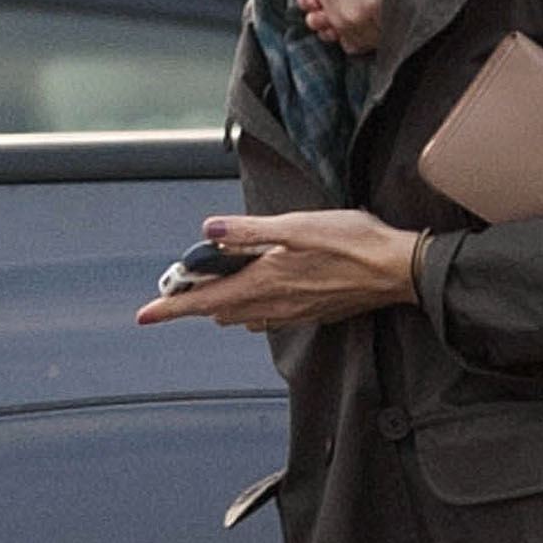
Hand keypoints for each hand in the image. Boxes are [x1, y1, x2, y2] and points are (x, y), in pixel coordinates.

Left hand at [137, 211, 417, 329]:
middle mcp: (274, 305)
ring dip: (223, 301)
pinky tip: (258, 291)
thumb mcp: (296, 226)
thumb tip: (209, 231)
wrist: (397, 270)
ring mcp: (292, 313)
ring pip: (241, 314)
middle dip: (195, 299)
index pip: (204, 301)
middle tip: (180, 282)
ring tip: (214, 282)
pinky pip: (267, 316)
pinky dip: (250, 305)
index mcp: (264, 283)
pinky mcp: (310, 313)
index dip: (171, 307)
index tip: (145, 314)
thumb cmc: (352, 243)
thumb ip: (248, 231)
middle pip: (219, 309)